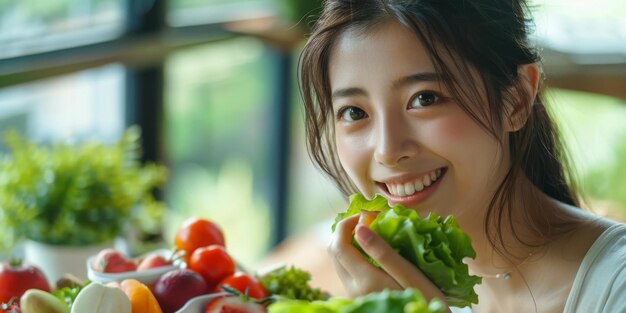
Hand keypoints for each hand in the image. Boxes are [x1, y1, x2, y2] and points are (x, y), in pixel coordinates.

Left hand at [328, 212, 449, 308]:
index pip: (338, 246)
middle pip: (334, 252)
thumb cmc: (425, 300)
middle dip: (346, 231)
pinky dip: (355, 255)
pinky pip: (348, 270)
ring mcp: (354, 294)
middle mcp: (353, 288)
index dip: (346, 224)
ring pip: (340, 261)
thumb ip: (382, 252)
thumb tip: (359, 229)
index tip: (366, 214)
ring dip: (350, 242)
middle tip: (369, 221)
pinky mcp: (359, 296)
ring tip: (374, 233)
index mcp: (364, 280)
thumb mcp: (409, 275)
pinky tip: (375, 251)